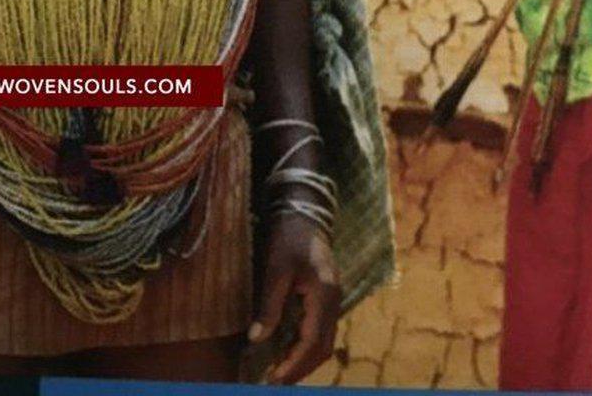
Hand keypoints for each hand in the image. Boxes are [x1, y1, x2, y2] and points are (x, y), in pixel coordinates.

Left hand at [250, 213, 340, 383]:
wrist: (305, 212)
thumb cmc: (289, 237)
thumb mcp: (276, 269)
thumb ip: (269, 305)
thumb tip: (257, 339)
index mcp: (324, 295)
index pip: (313, 342)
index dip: (294, 364)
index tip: (273, 380)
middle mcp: (334, 301)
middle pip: (323, 347)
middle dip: (300, 368)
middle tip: (274, 383)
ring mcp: (332, 299)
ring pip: (324, 341)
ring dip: (304, 360)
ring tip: (279, 373)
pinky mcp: (326, 297)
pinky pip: (320, 330)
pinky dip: (305, 347)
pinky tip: (286, 351)